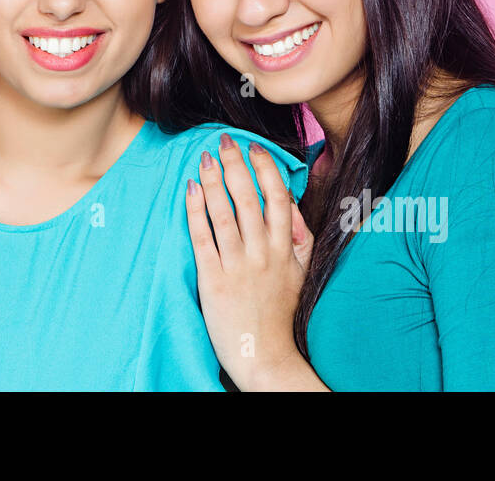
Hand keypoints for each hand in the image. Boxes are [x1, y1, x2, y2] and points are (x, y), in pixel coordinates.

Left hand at [186, 133, 314, 391]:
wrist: (265, 355)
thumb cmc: (281, 311)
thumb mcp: (303, 270)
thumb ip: (300, 235)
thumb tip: (290, 200)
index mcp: (286, 249)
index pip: (278, 198)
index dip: (266, 168)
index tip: (255, 147)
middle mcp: (262, 253)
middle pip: (248, 198)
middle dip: (235, 164)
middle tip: (224, 140)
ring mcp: (237, 266)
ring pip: (224, 213)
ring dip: (213, 180)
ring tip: (204, 158)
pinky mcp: (213, 279)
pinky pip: (202, 237)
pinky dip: (195, 210)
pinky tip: (191, 189)